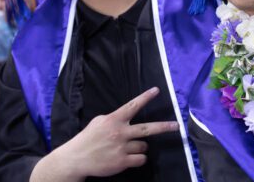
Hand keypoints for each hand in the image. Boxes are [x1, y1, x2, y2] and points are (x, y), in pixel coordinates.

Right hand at [30, 87, 178, 181]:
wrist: (76, 158)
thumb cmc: (88, 138)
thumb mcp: (99, 122)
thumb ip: (115, 118)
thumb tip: (128, 116)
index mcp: (114, 120)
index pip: (132, 106)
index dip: (145, 97)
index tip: (156, 90)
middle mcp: (120, 132)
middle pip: (148, 129)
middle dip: (164, 127)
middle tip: (177, 126)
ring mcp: (122, 148)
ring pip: (144, 146)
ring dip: (140, 147)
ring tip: (127, 148)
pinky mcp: (122, 162)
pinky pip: (140, 160)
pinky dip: (138, 159)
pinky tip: (129, 158)